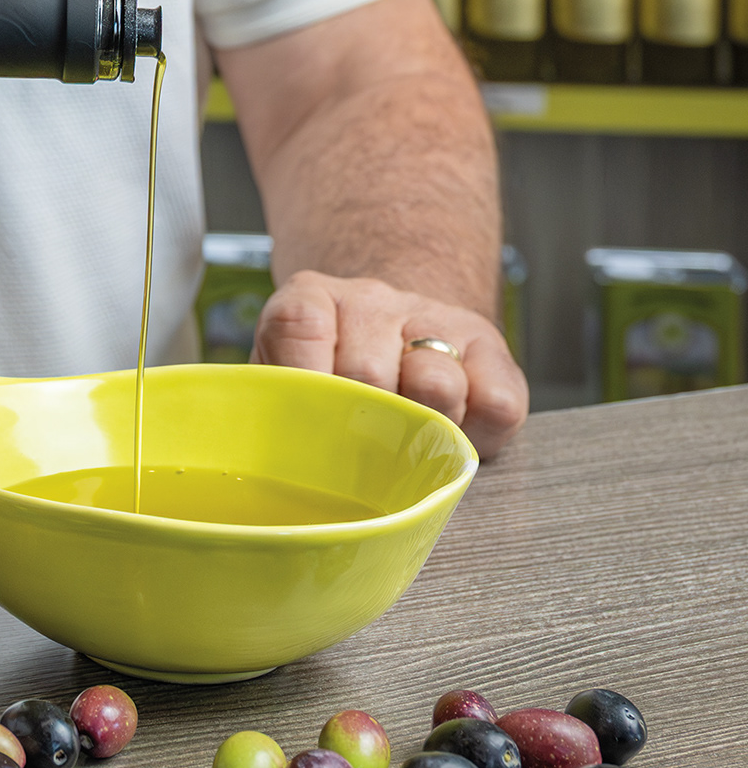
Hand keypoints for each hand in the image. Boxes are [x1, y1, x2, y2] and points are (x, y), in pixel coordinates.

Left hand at [252, 268, 528, 457]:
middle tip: (358, 452)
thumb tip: (272, 468)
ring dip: (422, 430)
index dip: (304, 387)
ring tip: (407, 439)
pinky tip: (450, 430)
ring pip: (435, 386)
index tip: (306, 429)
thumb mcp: (282, 385)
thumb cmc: (328, 382)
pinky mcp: (488, 347)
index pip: (298, 326)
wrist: (391, 335)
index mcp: (309, 301)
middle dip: (363, 428)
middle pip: (367, 373)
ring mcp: (432, 317)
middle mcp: (370, 300)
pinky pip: (496, 403)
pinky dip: (478, 433)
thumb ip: (272, 407)